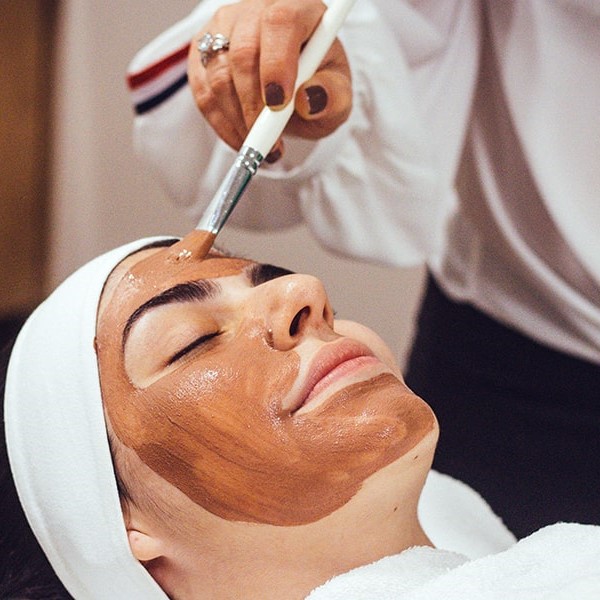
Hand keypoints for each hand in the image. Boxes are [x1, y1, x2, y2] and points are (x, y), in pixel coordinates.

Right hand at [188, 0, 351, 161]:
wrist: (296, 89)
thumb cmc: (318, 85)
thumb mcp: (338, 95)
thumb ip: (333, 97)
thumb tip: (310, 100)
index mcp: (297, 9)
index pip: (280, 23)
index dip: (276, 64)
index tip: (279, 105)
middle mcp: (256, 11)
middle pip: (243, 52)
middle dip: (254, 106)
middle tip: (270, 141)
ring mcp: (224, 29)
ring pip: (218, 75)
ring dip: (238, 120)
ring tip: (263, 145)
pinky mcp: (202, 53)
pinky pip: (203, 93)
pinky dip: (222, 124)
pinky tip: (243, 139)